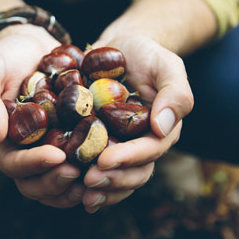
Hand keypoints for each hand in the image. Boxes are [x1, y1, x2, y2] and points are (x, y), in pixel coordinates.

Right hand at [0, 24, 84, 207]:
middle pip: (36, 184)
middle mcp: (25, 151)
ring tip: (96, 175)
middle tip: (78, 172)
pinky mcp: (71, 140)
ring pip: (58, 182)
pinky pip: (81, 163)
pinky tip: (111, 161)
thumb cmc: (5, 57)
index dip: (34, 165)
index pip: (13, 164)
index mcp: (2, 142)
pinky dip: (93, 168)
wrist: (32, 45)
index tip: (56, 156)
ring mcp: (49, 148)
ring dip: (75, 186)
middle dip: (56, 183)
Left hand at [80, 35, 193, 212]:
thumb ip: (175, 94)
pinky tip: (64, 185)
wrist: (119, 47)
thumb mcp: (167, 65)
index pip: (149, 151)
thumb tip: (163, 127)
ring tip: (77, 192)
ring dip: (98, 188)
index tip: (105, 161)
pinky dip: (79, 179)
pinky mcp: (94, 142)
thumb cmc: (146, 55)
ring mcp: (117, 146)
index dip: (128, 159)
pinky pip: (90, 166)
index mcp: (160, 131)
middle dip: (112, 180)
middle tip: (88, 181)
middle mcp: (140, 145)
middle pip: (132, 173)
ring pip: (113, 177)